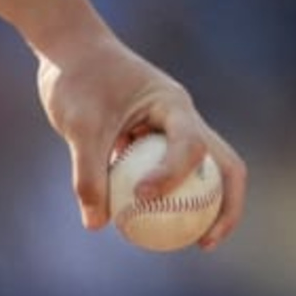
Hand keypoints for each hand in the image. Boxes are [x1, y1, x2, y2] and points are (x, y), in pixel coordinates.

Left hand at [34, 32, 246, 249]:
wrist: (70, 50)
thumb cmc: (76, 79)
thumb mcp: (77, 125)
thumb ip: (87, 172)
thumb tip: (96, 224)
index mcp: (173, 104)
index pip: (191, 145)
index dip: (174, 176)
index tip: (141, 196)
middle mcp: (182, 118)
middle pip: (223, 164)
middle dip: (225, 206)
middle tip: (206, 243)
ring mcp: (172, 129)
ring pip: (203, 173)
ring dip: (204, 207)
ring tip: (189, 245)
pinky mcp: (154, 141)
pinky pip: (169, 176)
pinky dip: (167, 200)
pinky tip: (148, 228)